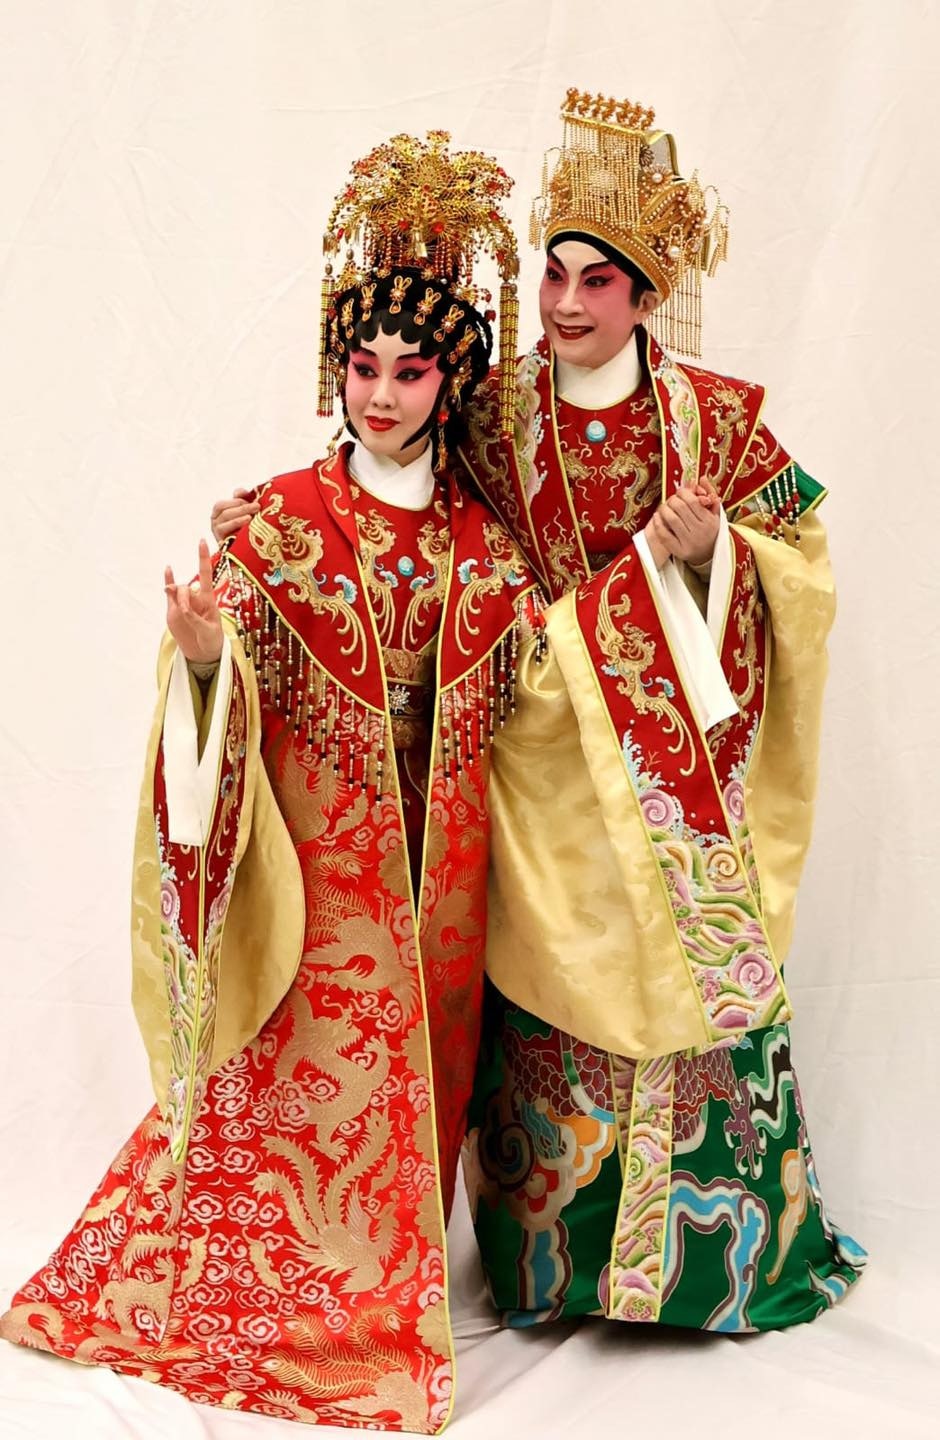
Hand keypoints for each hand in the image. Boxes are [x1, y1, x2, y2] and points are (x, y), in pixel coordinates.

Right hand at [165, 539, 222, 663]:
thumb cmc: (211, 641)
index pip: (206, 575)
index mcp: (209, 600)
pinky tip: (168, 569)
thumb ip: (195, 618)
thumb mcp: (208, 631)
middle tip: (186, 612)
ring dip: (177, 596)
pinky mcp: (174, 610)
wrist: (203, 653)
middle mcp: (196, 598)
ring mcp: (184, 603)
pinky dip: (168, 581)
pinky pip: (170, 593)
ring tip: (181, 611)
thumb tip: (182, 608)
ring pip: (177, 591)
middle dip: (184, 597)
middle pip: (187, 587)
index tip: (202, 540)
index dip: (203, 558)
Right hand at [211, 487, 258, 543]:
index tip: (250, 497)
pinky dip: (237, 521)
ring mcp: (216, 530)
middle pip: (223, 507)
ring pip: (225, 515)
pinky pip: (225, 527)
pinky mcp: (219, 539)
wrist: (246, 554)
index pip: (223, 502)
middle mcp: (215, 520)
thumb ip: (242, 500)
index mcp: (219, 512)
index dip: (236, 498)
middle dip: (242, 505)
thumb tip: (241, 491)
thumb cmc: (246, 531)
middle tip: (257, 506)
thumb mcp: (246, 514)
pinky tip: (248, 520)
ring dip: (241, 512)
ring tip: (254, 512)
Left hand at [646, 485, 720, 566]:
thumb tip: (700, 478)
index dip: (682, 493)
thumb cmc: (710, 531)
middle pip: (680, 507)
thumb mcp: (715, 513)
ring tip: (664, 508)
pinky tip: (657, 518)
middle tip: (671, 500)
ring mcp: (689, 542)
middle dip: (672, 500)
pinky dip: (658, 524)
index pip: (692, 500)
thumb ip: (709, 494)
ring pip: (672, 519)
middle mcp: (700, 531)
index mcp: (710, 520)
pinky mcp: (679, 551)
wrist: (709, 556)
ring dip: (664, 509)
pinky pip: (665, 535)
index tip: (680, 494)